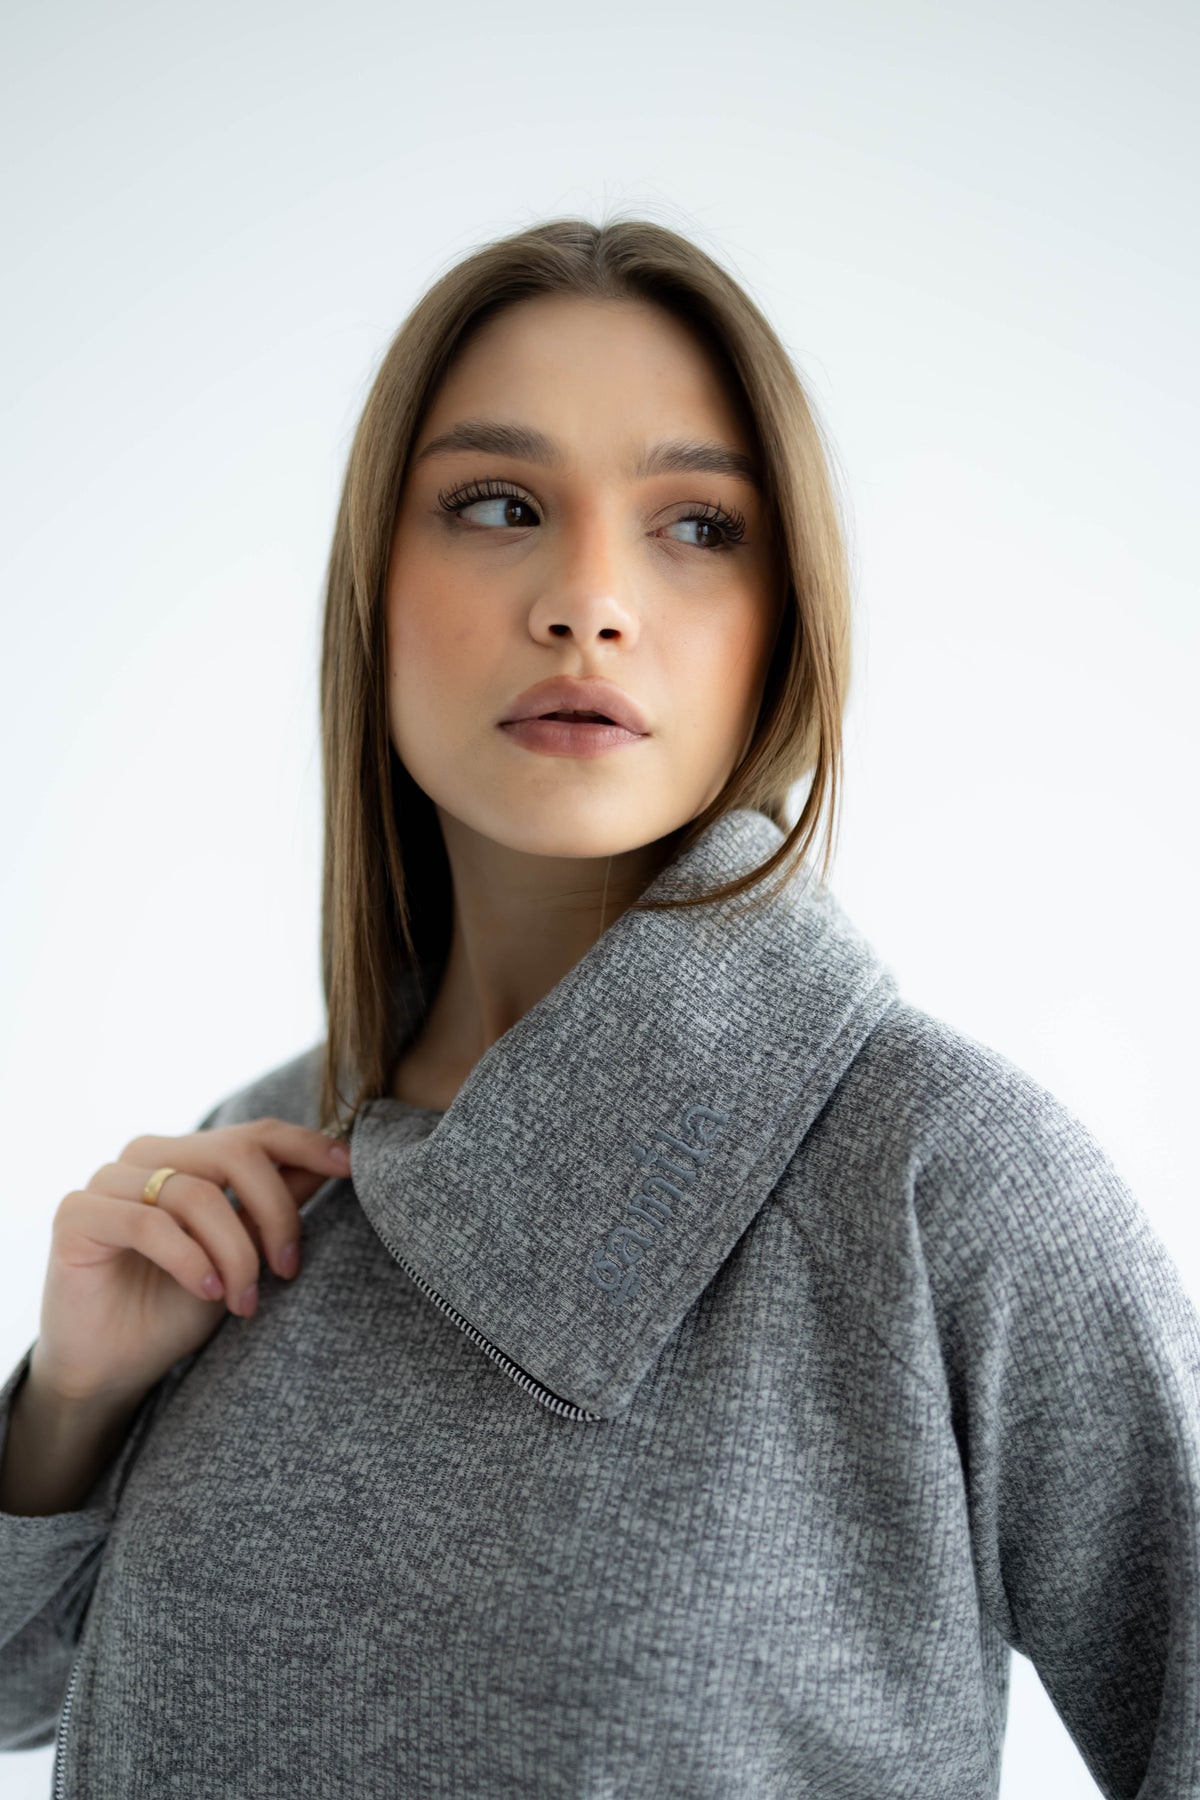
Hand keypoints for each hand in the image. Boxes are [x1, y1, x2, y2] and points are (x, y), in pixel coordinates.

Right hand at [30, 1118, 351, 1405]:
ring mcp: (106, 1181)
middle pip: (234, 1154)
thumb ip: (275, 1205)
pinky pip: (149, 1224)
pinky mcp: (75, 1215)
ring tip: (244, 1300)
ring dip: (235, 1252)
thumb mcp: (242, 1253)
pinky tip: (206, 1291)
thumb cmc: (177, 1308)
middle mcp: (144, 1155)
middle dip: (276, 1212)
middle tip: (289, 1268)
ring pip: (197, 1194)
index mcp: (185, 1155)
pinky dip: (189, 1260)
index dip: (307, 1145)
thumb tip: (334, 1159)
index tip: (351, 1167)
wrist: (110, 1369)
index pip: (255, 1134)